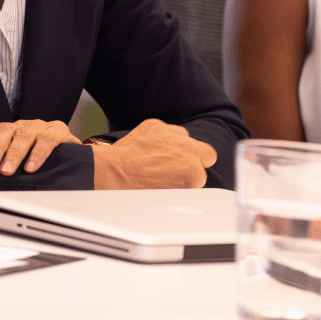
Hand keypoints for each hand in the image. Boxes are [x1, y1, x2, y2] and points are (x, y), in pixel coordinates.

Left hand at [0, 118, 81, 174]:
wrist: (76, 157)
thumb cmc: (41, 160)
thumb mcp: (18, 162)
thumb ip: (1, 165)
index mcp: (8, 132)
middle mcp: (21, 126)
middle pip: (3, 130)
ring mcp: (39, 127)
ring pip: (23, 135)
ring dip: (14, 153)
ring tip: (7, 170)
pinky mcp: (57, 131)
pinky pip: (46, 140)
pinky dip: (38, 154)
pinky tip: (31, 167)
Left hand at [92, 119, 216, 189]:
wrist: (112, 172)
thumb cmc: (137, 188)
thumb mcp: (168, 194)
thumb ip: (185, 185)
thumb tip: (188, 182)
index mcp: (193, 173)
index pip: (203, 176)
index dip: (190, 180)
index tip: (181, 182)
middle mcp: (186, 151)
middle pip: (208, 154)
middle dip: (198, 161)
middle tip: (182, 168)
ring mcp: (171, 136)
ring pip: (188, 139)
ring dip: (179, 147)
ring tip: (163, 158)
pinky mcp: (156, 125)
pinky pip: (169, 130)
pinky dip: (164, 138)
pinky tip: (153, 149)